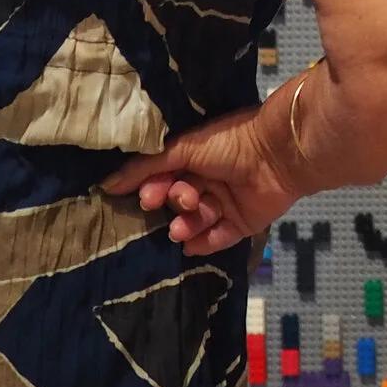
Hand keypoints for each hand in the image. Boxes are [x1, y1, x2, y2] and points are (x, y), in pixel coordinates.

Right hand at [102, 104, 302, 257]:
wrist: (279, 153)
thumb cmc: (230, 142)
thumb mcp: (184, 148)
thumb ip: (147, 167)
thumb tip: (106, 185)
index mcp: (195, 158)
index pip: (164, 178)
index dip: (154, 189)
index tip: (147, 197)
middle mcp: (209, 181)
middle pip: (179, 202)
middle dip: (174, 204)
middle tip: (178, 200)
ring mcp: (226, 203)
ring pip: (196, 222)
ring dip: (186, 225)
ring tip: (183, 225)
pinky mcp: (243, 223)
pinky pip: (218, 238)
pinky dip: (205, 242)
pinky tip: (193, 244)